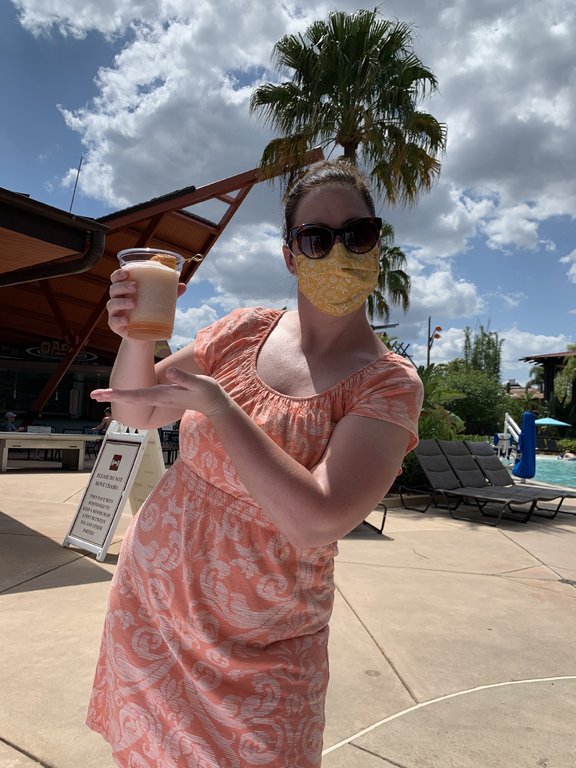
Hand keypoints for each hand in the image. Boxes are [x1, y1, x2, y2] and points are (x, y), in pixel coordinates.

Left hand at [91, 367, 229, 417]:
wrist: (213, 404)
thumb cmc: (207, 392)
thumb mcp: (198, 383)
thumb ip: (184, 378)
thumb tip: (169, 371)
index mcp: (162, 395)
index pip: (136, 396)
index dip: (119, 394)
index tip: (104, 393)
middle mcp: (157, 398)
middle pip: (130, 398)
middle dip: (112, 396)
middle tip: (93, 395)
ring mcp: (159, 397)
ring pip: (134, 398)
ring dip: (118, 395)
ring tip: (101, 393)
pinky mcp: (162, 394)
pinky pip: (140, 396)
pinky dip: (128, 394)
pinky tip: (121, 393)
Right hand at [106, 269, 186, 338]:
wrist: (145, 335)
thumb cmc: (149, 313)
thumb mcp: (158, 303)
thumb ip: (169, 294)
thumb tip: (183, 285)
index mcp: (125, 291)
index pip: (116, 279)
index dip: (118, 274)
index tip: (127, 272)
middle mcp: (117, 300)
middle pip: (113, 289)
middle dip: (122, 286)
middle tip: (135, 287)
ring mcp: (115, 313)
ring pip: (112, 304)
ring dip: (121, 302)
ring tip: (133, 303)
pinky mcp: (115, 326)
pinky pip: (113, 322)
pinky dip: (118, 320)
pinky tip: (126, 320)